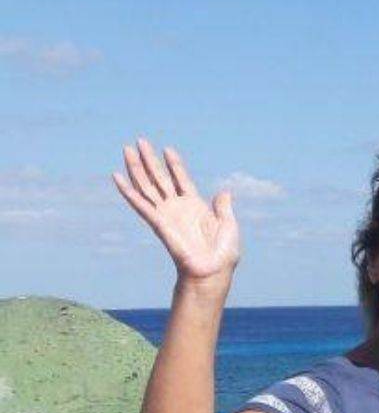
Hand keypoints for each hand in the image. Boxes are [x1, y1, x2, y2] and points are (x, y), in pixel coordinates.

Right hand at [112, 139, 240, 281]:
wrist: (213, 270)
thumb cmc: (223, 253)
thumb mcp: (228, 225)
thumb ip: (223, 207)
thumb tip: (224, 192)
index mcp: (195, 206)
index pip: (181, 179)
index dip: (175, 164)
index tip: (167, 149)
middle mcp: (177, 207)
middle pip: (159, 178)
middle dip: (149, 160)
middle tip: (140, 141)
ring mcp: (166, 214)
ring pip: (147, 186)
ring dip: (136, 168)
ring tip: (127, 150)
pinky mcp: (158, 223)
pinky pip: (140, 204)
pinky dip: (128, 191)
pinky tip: (117, 177)